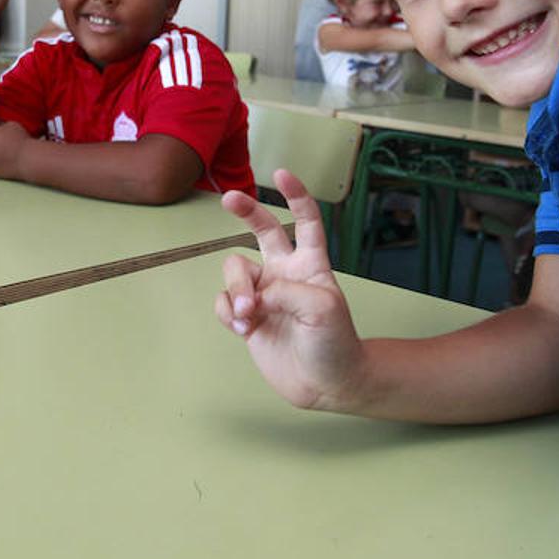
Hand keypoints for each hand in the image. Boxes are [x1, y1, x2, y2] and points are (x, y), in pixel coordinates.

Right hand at [214, 169, 364, 410]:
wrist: (326, 383)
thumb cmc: (336, 343)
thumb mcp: (322, 309)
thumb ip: (286, 291)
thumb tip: (253, 295)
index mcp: (311, 263)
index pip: (305, 221)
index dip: (296, 195)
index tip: (281, 174)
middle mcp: (285, 273)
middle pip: (262, 230)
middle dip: (246, 210)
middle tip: (229, 199)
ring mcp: (264, 294)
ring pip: (234, 271)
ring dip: (235, 290)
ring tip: (247, 314)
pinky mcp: (247, 318)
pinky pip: (222, 302)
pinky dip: (226, 312)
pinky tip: (242, 328)